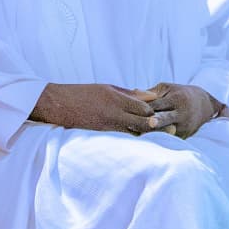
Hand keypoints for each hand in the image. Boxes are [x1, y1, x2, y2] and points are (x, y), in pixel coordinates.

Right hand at [30, 83, 158, 134]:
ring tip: (159, 137)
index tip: (161, 114)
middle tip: (170, 129)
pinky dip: (133, 138)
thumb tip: (150, 96)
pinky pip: (123, 138)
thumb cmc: (83, 93)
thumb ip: (129, 93)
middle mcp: (113, 112)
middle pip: (143, 122)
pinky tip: (141, 140)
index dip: (154, 112)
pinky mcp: (102, 134)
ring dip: (146, 135)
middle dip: (156, 126)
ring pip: (135, 133)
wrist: (58, 105)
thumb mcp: (107, 87)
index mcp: (116, 98)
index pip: (144, 108)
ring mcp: (108, 125)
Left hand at [132, 83, 222, 138]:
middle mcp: (181, 114)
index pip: (158, 104)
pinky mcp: (183, 137)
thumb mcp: (167, 88)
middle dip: (158, 121)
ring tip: (141, 135)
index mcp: (176, 99)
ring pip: (166, 132)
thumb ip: (150, 93)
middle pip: (166, 118)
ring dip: (154, 134)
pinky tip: (146, 142)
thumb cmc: (179, 94)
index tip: (133, 110)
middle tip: (151, 123)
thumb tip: (133, 92)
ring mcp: (183, 127)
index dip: (145, 108)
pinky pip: (169, 139)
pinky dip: (158, 140)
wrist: (204, 106)